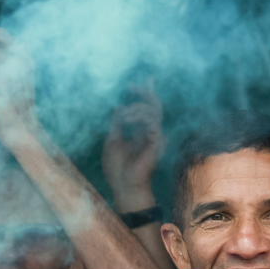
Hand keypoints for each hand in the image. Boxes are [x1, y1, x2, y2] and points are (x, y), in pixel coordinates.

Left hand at [102, 80, 164, 207]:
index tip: (136, 82)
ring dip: (135, 108)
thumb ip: (117, 123)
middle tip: (132, 85)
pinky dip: (137, 116)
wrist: (124, 186)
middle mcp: (150, 132)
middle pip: (154, 106)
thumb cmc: (117, 169)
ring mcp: (155, 136)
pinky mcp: (156, 141)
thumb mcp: (112, 140)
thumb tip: (119, 105)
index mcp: (141, 132)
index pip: (147, 108)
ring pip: (153, 110)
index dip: (145, 93)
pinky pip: (152, 121)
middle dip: (144, 93)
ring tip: (123, 115)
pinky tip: (125, 119)